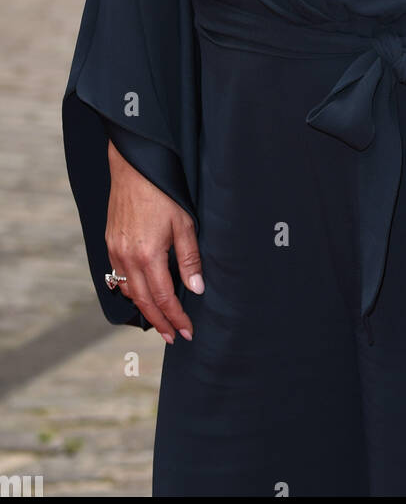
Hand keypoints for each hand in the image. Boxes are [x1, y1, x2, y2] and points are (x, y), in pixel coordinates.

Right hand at [105, 139, 203, 343]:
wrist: (134, 166)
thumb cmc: (163, 192)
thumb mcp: (184, 223)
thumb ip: (189, 258)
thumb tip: (196, 289)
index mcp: (147, 255)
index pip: (164, 297)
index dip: (176, 317)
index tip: (187, 331)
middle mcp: (126, 258)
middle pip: (143, 301)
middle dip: (159, 322)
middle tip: (173, 337)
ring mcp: (115, 251)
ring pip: (128, 291)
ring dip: (144, 308)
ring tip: (160, 320)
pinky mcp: (110, 243)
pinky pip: (118, 277)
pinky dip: (130, 290)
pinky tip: (141, 293)